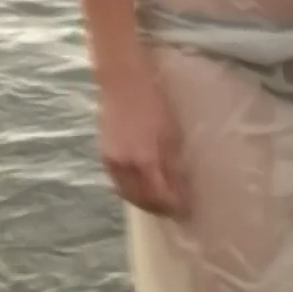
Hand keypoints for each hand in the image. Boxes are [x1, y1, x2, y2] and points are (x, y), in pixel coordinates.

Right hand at [96, 72, 188, 218]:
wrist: (122, 81)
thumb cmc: (153, 101)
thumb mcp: (171, 132)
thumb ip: (173, 163)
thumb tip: (180, 187)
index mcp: (147, 159)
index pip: (163, 196)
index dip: (176, 206)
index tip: (188, 211)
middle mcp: (127, 166)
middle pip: (144, 201)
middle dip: (160, 209)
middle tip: (175, 210)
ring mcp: (113, 162)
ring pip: (129, 195)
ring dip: (145, 203)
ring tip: (159, 204)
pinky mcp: (104, 156)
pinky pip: (118, 184)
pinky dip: (130, 192)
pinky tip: (140, 189)